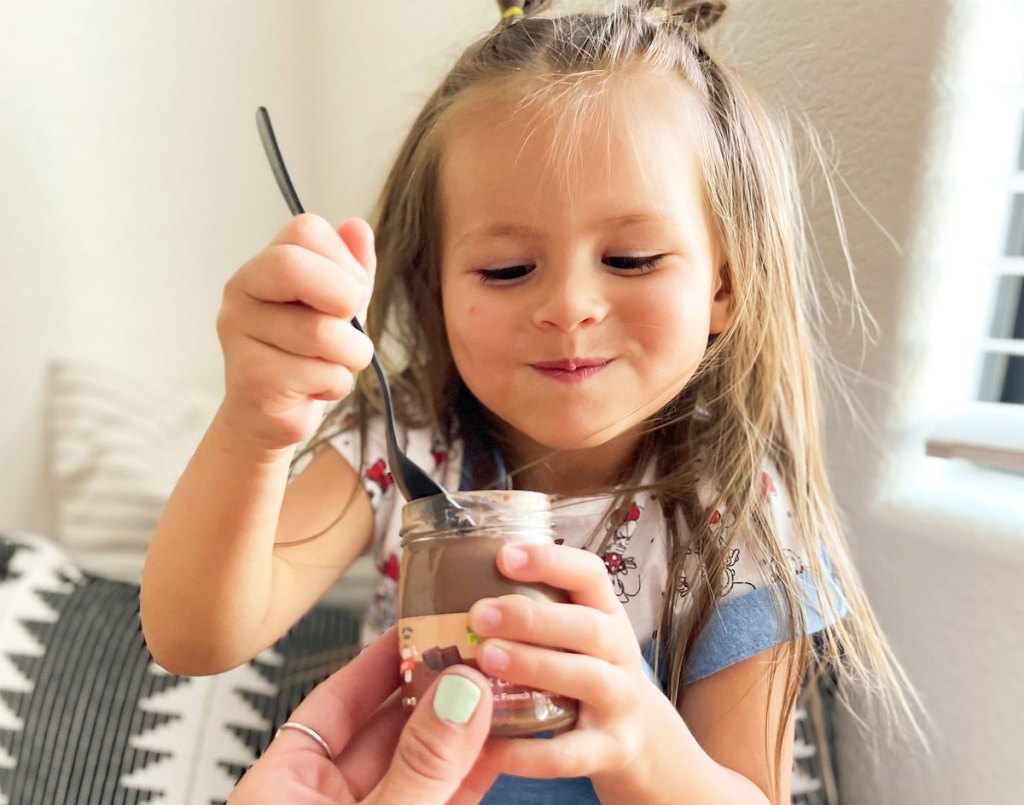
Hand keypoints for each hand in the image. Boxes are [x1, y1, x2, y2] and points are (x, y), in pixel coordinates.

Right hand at [216, 214, 375, 450]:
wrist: (272, 415)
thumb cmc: (308, 355)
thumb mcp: (339, 306)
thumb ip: (351, 267)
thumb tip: (357, 226)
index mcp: (262, 265)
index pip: (305, 230)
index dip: (344, 261)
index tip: (351, 293)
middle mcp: (240, 292)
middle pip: (294, 267)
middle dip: (343, 297)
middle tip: (347, 324)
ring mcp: (239, 334)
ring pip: (322, 332)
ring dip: (351, 354)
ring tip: (333, 364)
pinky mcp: (252, 377)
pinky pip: (321, 373)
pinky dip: (336, 385)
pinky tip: (313, 389)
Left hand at [229, 628, 496, 803]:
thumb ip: (417, 766)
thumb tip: (459, 694)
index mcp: (283, 791)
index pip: (334, 702)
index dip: (381, 659)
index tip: (419, 621)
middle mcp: (328, 804)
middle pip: (387, 728)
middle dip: (435, 688)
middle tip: (476, 648)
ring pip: (425, 763)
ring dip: (465, 727)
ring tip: (499, 683)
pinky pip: (448, 795)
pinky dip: (476, 769)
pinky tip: (504, 739)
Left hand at [468, 542, 680, 796]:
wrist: (638, 737)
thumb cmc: (583, 671)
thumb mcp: (569, 635)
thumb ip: (529, 614)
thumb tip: (451, 591)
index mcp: (604, 614)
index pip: (590, 575)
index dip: (551, 561)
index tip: (504, 556)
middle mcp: (618, 653)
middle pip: (589, 627)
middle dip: (534, 619)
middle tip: (480, 614)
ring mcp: (620, 703)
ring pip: (588, 679)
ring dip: (537, 666)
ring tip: (487, 659)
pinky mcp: (611, 750)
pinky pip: (570, 754)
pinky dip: (528, 752)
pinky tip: (485, 746)